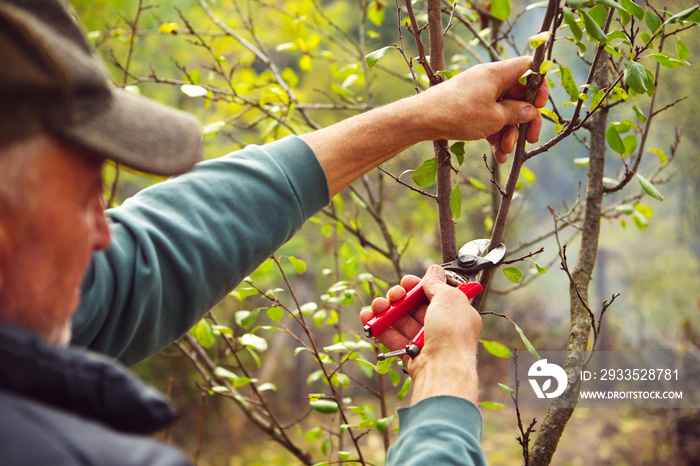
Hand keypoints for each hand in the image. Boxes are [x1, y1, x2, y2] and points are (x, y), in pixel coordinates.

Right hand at [360, 265, 481, 403]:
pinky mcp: (410, 353)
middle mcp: (442, 326)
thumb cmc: (452, 334)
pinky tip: (368, 318)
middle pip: (415, 306)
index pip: (435, 294)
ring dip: (386, 310)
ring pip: (401, 320)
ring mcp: (425, 340)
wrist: (442, 369)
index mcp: (456, 312)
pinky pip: (392, 336)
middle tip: (394, 295)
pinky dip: (379, 327)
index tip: (408, 282)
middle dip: (400, 297)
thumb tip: (434, 270)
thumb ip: (438, 283)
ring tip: (377, 306)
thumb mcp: (449, 298)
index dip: (420, 286)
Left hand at [416, 56, 548, 162]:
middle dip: (525, 120)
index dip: (538, 85)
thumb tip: (530, 111)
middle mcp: (489, 80)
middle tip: (531, 139)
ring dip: (509, 133)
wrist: (423, 119)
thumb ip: (516, 113)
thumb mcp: (495, 117)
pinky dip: (495, 136)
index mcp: (498, 73)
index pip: (528, 67)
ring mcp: (478, 95)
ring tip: (505, 152)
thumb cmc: (459, 114)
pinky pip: (489, 120)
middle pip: (518, 96)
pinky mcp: (469, 109)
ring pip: (503, 112)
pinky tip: (499, 156)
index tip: (539, 105)